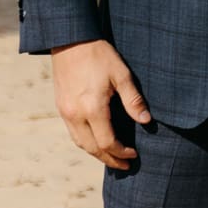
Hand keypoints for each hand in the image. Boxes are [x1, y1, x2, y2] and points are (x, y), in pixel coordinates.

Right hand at [50, 39, 149, 168]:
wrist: (70, 41)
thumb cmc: (99, 56)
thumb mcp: (122, 75)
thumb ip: (133, 100)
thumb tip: (146, 121)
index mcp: (92, 109)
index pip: (107, 142)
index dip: (121, 152)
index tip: (134, 155)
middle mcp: (75, 115)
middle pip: (92, 148)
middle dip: (109, 159)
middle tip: (124, 165)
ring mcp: (65, 112)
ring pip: (80, 143)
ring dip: (96, 154)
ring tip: (111, 158)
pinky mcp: (61, 107)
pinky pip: (73, 133)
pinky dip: (85, 142)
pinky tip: (95, 141)